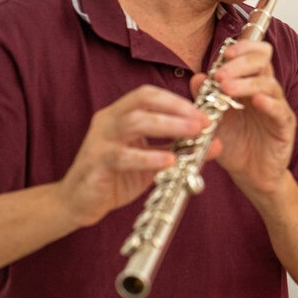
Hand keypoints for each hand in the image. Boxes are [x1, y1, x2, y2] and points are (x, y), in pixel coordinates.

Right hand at [58, 85, 210, 226]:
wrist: (80, 203)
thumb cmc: (118, 176)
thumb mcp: (155, 161)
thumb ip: (181, 150)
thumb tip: (217, 144)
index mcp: (120, 114)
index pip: (148, 94)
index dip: (177, 100)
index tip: (203, 113)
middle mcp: (108, 121)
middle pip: (143, 102)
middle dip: (177, 110)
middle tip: (203, 122)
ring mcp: (99, 141)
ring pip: (133, 123)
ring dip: (167, 127)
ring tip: (192, 134)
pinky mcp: (95, 164)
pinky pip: (122, 156)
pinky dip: (148, 157)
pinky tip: (168, 162)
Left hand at [195, 39, 296, 193]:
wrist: (250, 176)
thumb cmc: (235, 145)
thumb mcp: (213, 120)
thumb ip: (205, 98)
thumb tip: (197, 77)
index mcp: (249, 84)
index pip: (254, 55)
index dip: (243, 48)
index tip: (225, 53)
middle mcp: (265, 91)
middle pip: (263, 62)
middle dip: (240, 63)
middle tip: (220, 74)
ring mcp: (277, 107)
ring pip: (269, 84)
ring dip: (247, 83)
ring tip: (227, 88)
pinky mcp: (284, 126)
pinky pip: (279, 110)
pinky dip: (268, 103)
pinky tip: (256, 102)